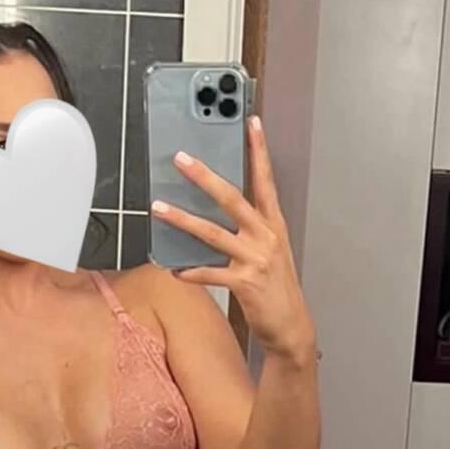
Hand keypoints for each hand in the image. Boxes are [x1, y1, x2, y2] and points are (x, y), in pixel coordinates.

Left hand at [150, 115, 314, 361]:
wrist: (291, 326)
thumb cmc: (275, 285)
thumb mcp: (268, 249)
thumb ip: (247, 227)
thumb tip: (213, 207)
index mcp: (273, 223)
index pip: (265, 179)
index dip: (259, 150)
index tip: (251, 122)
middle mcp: (265, 236)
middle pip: (232, 198)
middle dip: (205, 176)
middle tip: (181, 159)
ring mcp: (255, 259)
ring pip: (213, 233)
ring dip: (183, 219)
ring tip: (158, 207)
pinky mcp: (244, 284)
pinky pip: (210, 273)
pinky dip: (190, 271)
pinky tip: (173, 269)